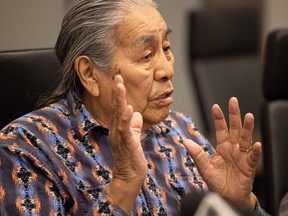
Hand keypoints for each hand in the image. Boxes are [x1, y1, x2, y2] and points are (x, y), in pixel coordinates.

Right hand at [106, 75, 146, 212]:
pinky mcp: (127, 145)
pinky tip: (129, 109)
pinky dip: (126, 119)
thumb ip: (135, 127)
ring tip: (120, 86)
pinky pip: (126, 130)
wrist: (128, 178)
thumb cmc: (131, 159)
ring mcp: (120, 137)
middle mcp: (116, 131)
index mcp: (119, 129)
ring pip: (119, 116)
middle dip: (117, 92)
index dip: (119, 94)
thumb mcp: (134, 139)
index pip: (118, 108)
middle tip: (117, 77)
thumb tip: (137, 114)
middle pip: (116, 108)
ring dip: (120, 100)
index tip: (119, 80)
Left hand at [183, 97, 261, 212]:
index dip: (218, 118)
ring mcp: (241, 156)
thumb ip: (197, 154)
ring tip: (248, 116)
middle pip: (234, 128)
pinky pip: (252, 158)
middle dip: (234, 115)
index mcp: (222, 147)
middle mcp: (232, 148)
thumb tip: (186, 141)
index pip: (220, 129)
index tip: (215, 106)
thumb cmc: (216, 182)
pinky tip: (257, 144)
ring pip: (245, 139)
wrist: (226, 197)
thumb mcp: (204, 167)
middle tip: (233, 101)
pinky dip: (255, 151)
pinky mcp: (248, 167)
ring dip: (247, 128)